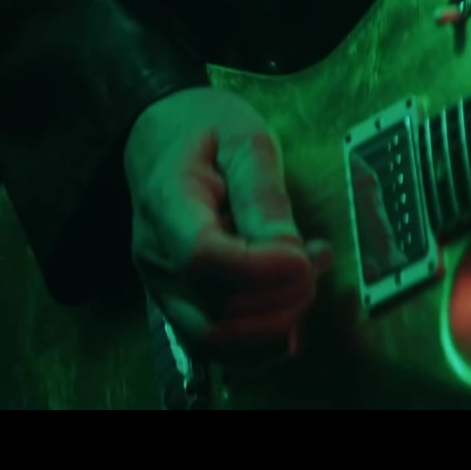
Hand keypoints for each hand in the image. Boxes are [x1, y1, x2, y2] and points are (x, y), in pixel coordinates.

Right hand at [124, 87, 333, 353]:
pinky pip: (215, 340)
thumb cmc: (204, 130)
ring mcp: (161, 284)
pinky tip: (286, 298)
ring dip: (273, 322)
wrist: (158, 136)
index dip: (260, 268)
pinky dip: (258, 332)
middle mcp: (155, 256)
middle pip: (214, 310)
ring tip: (305, 278)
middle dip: (279, 299)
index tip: (305, 256)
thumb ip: (265, 194)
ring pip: (216, 338)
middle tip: (315, 262)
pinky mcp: (176, 300)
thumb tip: (289, 253)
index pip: (202, 257)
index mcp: (166, 204)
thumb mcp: (245, 139)